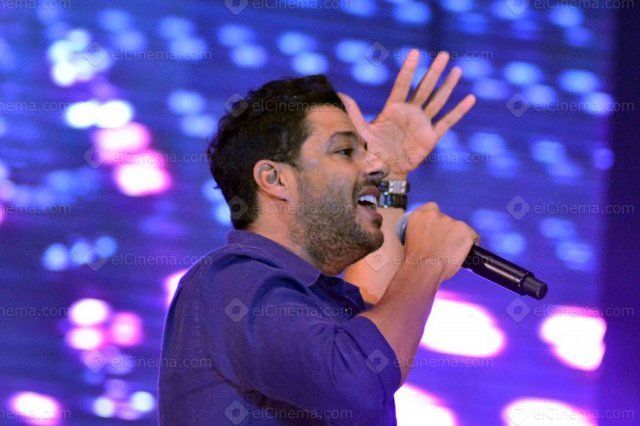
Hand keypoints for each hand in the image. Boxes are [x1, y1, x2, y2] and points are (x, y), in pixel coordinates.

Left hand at [339, 49, 475, 177]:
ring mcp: (422, 123)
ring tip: (457, 70)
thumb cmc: (371, 150)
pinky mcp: (431, 136)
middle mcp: (410, 112)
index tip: (416, 53)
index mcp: (393, 109)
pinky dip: (458, 111)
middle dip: (434, 72)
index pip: (403, 85)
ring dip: (448, 86)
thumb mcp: (361, 131)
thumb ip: (354, 114)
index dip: (409, 70)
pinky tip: (470, 99)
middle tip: (444, 55)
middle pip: (424, 88)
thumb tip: (341, 97)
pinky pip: (447, 121)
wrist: (383, 170)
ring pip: (437, 100)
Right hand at [403, 202, 478, 281]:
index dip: (436, 219)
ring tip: (451, 252)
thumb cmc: (415, 260)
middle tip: (443, 245)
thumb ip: (421, 232)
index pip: (431, 208)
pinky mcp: (465, 230)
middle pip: (446, 219)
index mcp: (419, 216)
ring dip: (457, 237)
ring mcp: (451, 221)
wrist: (424, 268)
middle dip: (446, 230)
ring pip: (458, 228)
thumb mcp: (409, 240)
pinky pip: (471, 235)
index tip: (436, 228)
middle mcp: (435, 215)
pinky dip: (469, 242)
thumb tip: (430, 238)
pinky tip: (463, 251)